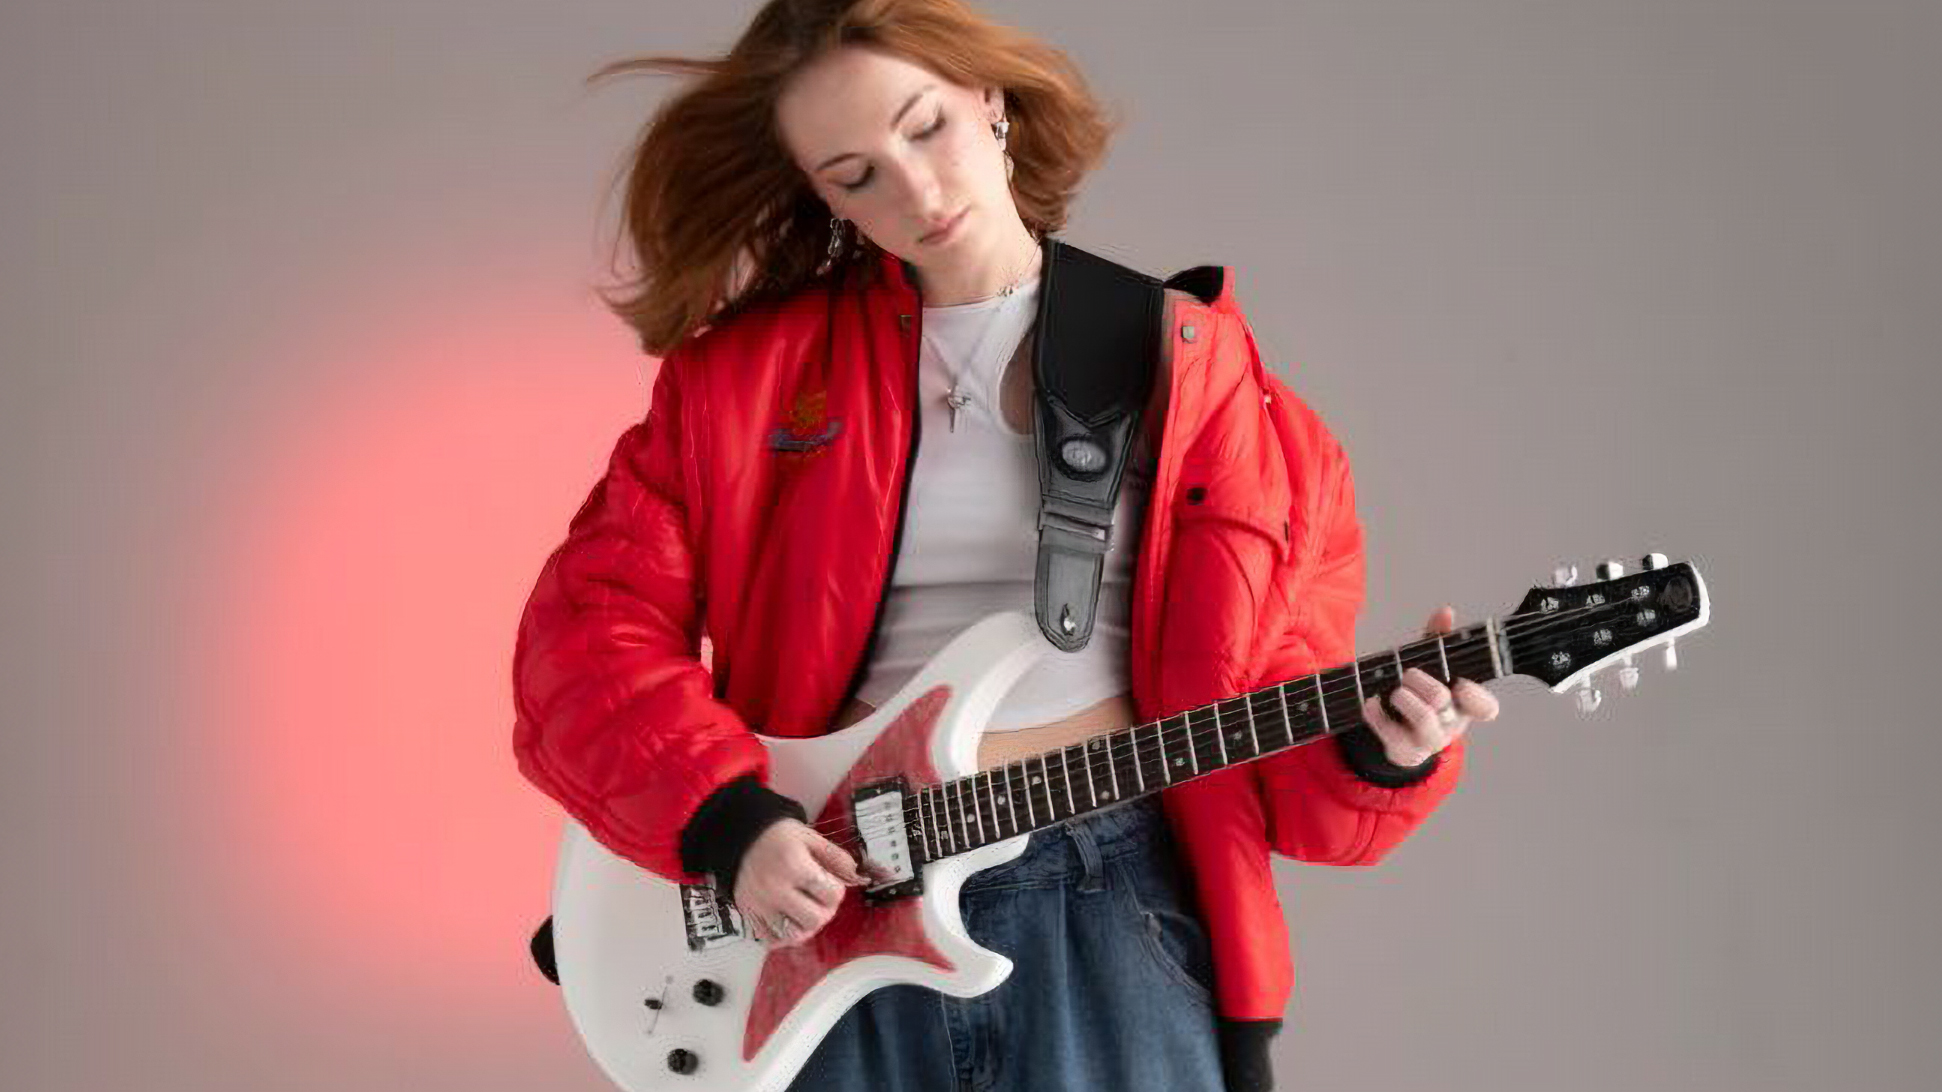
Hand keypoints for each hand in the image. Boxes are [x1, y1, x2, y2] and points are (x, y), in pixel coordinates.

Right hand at [733, 818, 870, 947]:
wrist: (738, 836)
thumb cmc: (777, 836)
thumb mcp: (810, 838)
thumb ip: (835, 857)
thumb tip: (856, 876)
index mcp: (794, 866)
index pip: (831, 895)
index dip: (836, 890)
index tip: (829, 882)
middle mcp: (776, 889)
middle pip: (815, 920)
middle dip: (825, 911)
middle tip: (820, 900)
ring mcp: (760, 905)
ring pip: (793, 936)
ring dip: (806, 927)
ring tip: (806, 911)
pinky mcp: (748, 914)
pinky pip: (771, 940)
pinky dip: (783, 936)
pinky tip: (789, 920)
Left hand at [1359, 604, 1499, 767]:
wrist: (1399, 731)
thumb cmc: (1421, 692)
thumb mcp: (1431, 665)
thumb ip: (1438, 640)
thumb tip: (1445, 612)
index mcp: (1464, 704)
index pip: (1486, 708)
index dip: (1476, 696)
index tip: (1459, 683)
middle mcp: (1451, 724)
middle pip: (1442, 702)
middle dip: (1423, 683)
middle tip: (1409, 674)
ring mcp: (1429, 741)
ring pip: (1423, 720)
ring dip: (1405, 699)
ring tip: (1395, 690)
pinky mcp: (1405, 752)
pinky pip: (1392, 736)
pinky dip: (1377, 715)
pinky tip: (1371, 702)